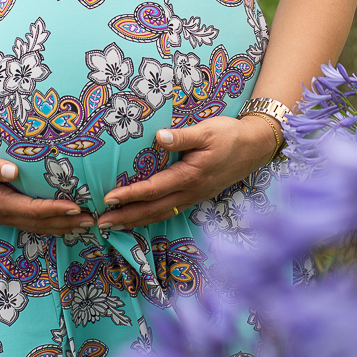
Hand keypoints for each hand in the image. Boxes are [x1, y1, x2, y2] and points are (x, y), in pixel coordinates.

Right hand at [0, 144, 85, 235]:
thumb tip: (12, 171)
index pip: (31, 210)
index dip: (54, 210)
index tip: (75, 207)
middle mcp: (0, 213)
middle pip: (38, 223)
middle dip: (65, 223)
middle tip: (91, 221)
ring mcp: (0, 214)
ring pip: (35, 226)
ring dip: (60, 227)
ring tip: (84, 226)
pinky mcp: (1, 210)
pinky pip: (29, 221)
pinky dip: (48, 224)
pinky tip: (61, 222)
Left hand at [95, 115, 277, 230]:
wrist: (255, 147)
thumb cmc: (229, 135)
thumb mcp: (207, 131)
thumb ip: (182, 136)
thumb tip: (160, 136)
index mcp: (190, 176)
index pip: (153, 189)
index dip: (130, 195)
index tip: (108, 199)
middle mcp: (190, 192)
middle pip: (153, 210)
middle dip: (126, 217)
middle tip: (101, 222)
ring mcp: (194, 197)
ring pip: (160, 214)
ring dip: (136, 221)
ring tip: (114, 225)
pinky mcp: (197, 196)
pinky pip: (169, 211)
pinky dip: (151, 217)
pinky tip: (139, 218)